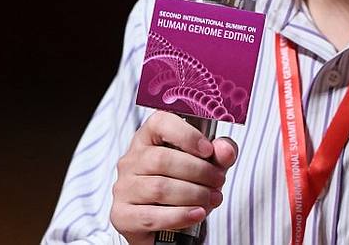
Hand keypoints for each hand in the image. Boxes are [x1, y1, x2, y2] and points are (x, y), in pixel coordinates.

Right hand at [110, 111, 237, 244]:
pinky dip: (180, 215)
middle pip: (162, 159)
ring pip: (159, 188)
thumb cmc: (185, 185)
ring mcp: (124, 188)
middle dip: (198, 171)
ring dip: (193, 194)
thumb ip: (219, 154)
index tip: (208, 150)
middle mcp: (131, 160)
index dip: (186, 135)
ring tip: (213, 199)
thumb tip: (225, 150)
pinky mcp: (123, 215)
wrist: (166, 226)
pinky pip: (152, 216)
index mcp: (148, 138)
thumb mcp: (207, 165)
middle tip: (219, 180)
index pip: (160, 122)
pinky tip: (198, 214)